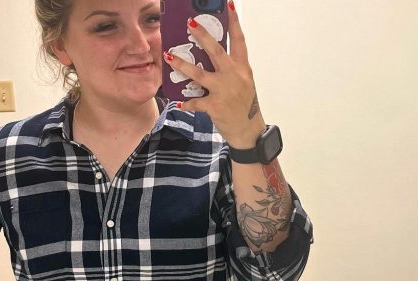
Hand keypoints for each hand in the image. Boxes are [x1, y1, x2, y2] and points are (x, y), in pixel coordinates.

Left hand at [162, 1, 265, 148]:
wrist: (248, 131)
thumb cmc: (244, 106)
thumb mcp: (243, 83)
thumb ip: (230, 70)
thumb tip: (210, 57)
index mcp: (242, 69)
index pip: (239, 41)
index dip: (234, 22)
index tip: (228, 5)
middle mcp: (234, 77)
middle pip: (216, 51)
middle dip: (202, 36)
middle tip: (190, 23)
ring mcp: (224, 91)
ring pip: (199, 74)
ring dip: (182, 65)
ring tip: (169, 56)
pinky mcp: (215, 106)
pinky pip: (195, 102)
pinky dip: (187, 103)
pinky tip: (180, 103)